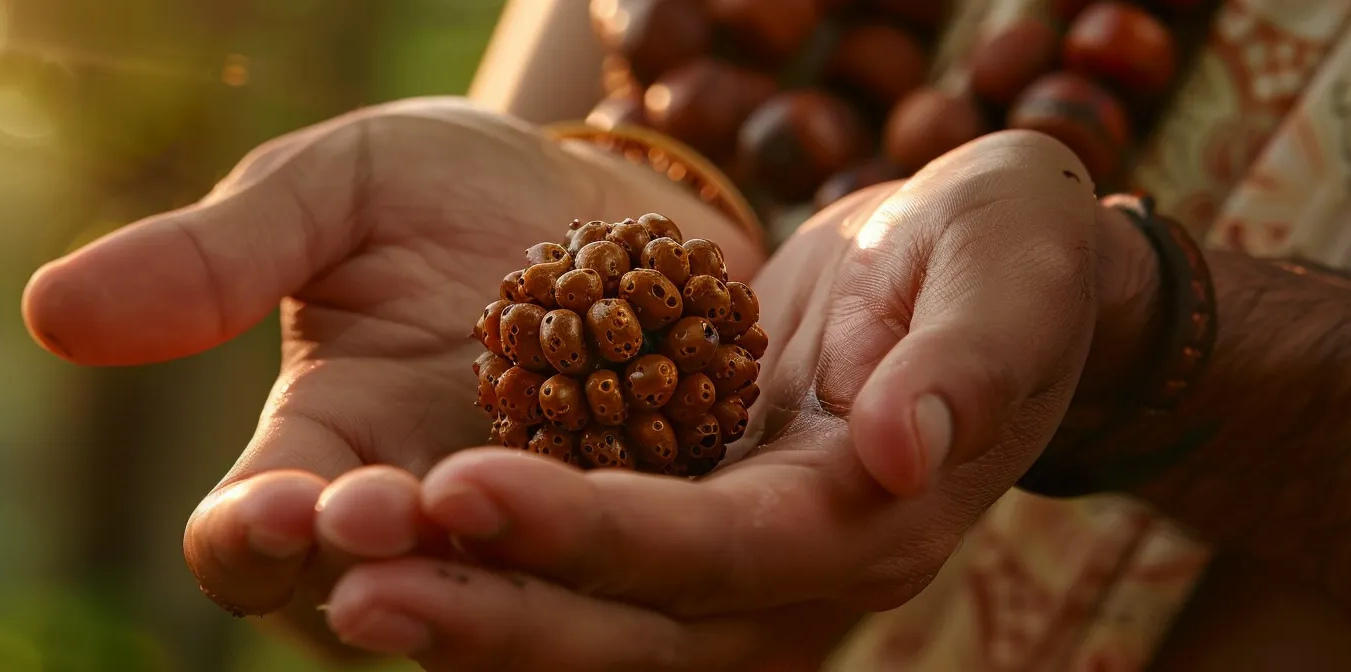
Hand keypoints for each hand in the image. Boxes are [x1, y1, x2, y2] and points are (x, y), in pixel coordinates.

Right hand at [20, 97, 762, 618]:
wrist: (605, 194)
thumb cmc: (445, 188)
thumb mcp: (332, 190)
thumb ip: (218, 257)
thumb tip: (49, 310)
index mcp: (318, 451)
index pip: (251, 540)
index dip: (254, 538)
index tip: (279, 503)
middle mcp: (418, 519)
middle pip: (371, 601)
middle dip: (376, 569)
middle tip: (388, 518)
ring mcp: (531, 534)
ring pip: (500, 610)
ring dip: (494, 581)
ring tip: (492, 519)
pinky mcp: (645, 527)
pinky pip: (629, 570)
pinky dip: (622, 554)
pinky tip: (642, 524)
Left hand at [318, 130, 1166, 668]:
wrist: (978, 275)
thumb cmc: (1003, 254)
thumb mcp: (1008, 271)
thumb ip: (968, 361)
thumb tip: (907, 448)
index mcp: (866, 522)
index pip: (716, 552)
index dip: (589, 535)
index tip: (459, 489)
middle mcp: (794, 578)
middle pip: (630, 629)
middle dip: (493, 610)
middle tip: (353, 585)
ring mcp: (736, 569)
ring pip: (590, 623)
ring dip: (471, 605)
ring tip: (342, 576)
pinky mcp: (690, 530)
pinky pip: (581, 575)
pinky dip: (491, 569)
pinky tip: (395, 543)